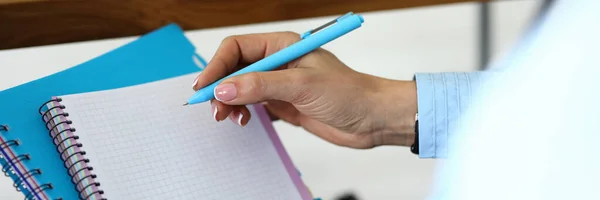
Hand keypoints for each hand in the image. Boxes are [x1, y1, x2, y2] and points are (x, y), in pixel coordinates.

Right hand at [192, 32, 417, 148]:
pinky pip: (251, 105)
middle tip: (215, 110)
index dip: (217, 65)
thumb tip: (224, 89)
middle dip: (220, 87)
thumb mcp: (302, 86)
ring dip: (229, 102)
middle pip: (234, 68)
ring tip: (231, 119)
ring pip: (240, 88)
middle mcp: (277, 62)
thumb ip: (261, 86)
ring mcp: (279, 84)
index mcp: (282, 46)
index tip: (204, 86)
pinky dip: (241, 113)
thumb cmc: (348, 93)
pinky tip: (244, 121)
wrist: (372, 119)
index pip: (237, 48)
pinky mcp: (283, 104)